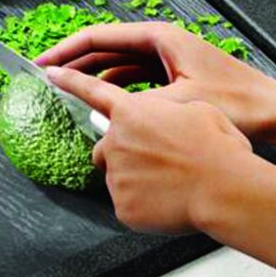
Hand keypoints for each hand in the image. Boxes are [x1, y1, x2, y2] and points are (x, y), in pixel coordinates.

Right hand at [35, 22, 275, 140]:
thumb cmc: (239, 104)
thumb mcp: (178, 105)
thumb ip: (135, 107)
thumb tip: (100, 115)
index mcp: (160, 37)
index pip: (98, 36)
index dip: (65, 51)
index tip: (42, 64)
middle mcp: (162, 41)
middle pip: (105, 47)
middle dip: (74, 62)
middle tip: (45, 78)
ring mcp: (170, 57)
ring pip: (119, 63)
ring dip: (93, 76)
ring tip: (67, 93)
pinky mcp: (177, 75)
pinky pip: (135, 77)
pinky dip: (115, 88)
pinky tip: (103, 106)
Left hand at [47, 66, 256, 233]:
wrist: (224, 188)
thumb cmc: (217, 148)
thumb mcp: (196, 110)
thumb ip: (166, 110)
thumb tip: (163, 118)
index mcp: (134, 111)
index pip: (94, 91)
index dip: (71, 80)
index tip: (51, 71)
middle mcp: (117, 140)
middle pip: (105, 146)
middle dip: (122, 153)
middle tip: (155, 162)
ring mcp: (117, 174)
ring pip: (116, 176)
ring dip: (134, 178)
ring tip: (168, 182)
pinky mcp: (122, 205)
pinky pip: (126, 203)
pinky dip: (142, 204)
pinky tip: (166, 200)